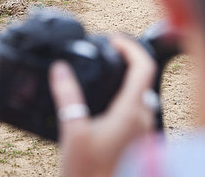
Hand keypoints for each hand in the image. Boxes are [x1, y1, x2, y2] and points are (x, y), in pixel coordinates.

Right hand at [49, 35, 156, 176]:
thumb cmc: (89, 174)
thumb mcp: (72, 132)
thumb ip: (67, 96)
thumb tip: (61, 69)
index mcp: (131, 112)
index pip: (144, 66)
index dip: (130, 46)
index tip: (112, 40)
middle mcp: (143, 121)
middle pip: (142, 79)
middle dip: (125, 61)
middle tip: (105, 53)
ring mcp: (142, 135)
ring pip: (139, 96)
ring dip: (124, 81)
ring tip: (102, 74)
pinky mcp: (137, 146)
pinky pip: (134, 112)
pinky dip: (122, 99)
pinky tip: (101, 104)